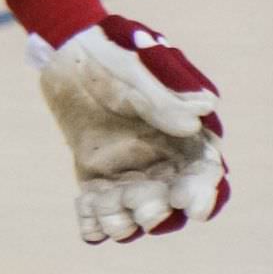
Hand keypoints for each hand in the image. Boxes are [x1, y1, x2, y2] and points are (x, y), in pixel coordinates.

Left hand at [32, 16, 230, 243]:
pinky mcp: (97, 180)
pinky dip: (94, 223)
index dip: (202, 193)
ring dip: (124, 222)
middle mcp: (163, 160)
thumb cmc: (112, 51)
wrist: (67, 50)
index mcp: (185, 133)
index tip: (189, 204)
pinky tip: (85, 214)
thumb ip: (166, 96)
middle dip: (158, 212)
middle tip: (140, 207)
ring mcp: (130, 173)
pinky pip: (100, 213)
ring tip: (107, 210)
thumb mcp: (137, 69)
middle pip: (171, 203)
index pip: (205, 172)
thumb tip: (202, 114)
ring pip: (135, 215)